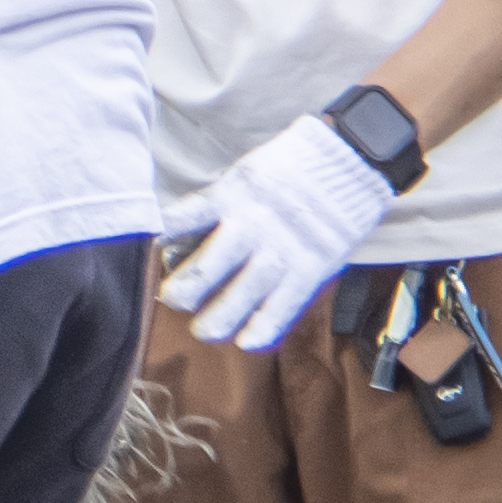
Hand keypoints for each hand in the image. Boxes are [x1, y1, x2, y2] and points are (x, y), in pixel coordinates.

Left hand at [158, 108, 404, 354]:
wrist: (348, 160)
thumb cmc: (290, 169)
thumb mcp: (245, 175)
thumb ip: (218, 205)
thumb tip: (177, 235)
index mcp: (231, 196)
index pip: (184, 219)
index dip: (163, 239)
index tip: (153, 254)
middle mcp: (252, 225)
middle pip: (209, 265)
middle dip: (184, 290)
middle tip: (171, 301)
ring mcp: (282, 249)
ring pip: (244, 292)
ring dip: (219, 318)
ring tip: (203, 331)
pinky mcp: (311, 267)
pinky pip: (283, 304)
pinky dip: (264, 327)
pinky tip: (247, 342)